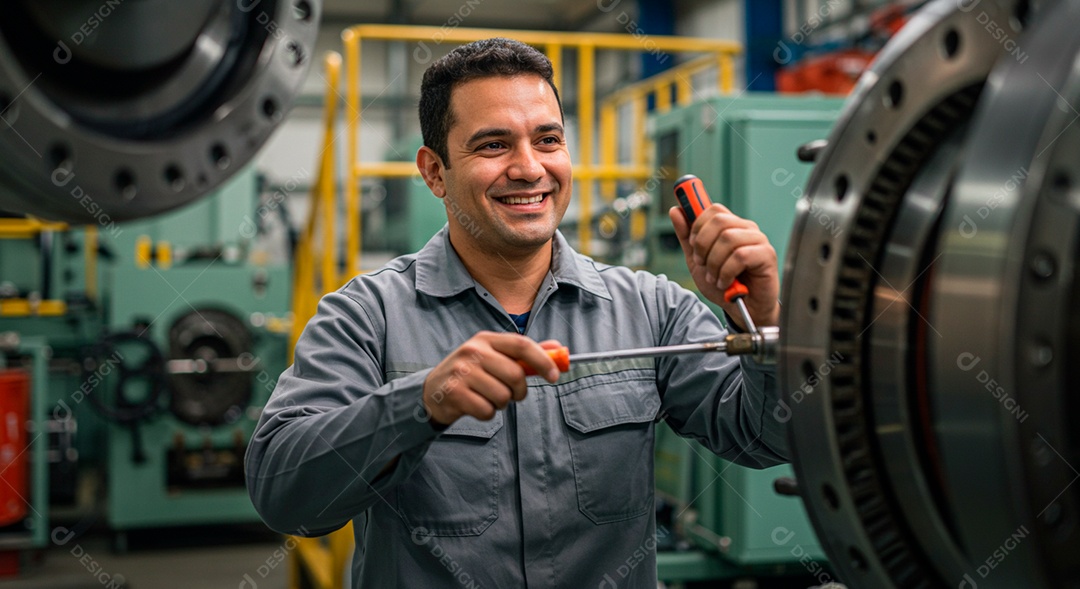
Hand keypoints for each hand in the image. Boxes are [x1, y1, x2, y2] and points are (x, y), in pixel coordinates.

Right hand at [423, 332, 561, 424]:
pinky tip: (475, 406)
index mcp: (486, 339)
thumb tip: (558, 349)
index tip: (554, 377)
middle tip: (513, 395)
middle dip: (520, 391)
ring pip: (503, 396)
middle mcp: (473, 351)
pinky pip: (487, 410)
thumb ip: (523, 354)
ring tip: (488, 398)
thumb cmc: (470, 375)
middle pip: (515, 374)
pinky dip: (487, 413)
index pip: (521, 344)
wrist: (431, 392)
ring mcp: (462, 372)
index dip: (542, 361)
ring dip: (502, 404)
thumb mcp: (493, 358)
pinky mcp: (454, 393)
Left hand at [669, 205, 779, 328]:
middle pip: (719, 220)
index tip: (693, 245)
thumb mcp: (697, 261)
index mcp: (731, 226)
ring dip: (714, 262)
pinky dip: (726, 272)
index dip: (697, 225)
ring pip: (728, 238)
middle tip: (702, 263)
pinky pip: (741, 255)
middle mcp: (746, 229)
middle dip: (703, 244)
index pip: (713, 209)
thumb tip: (675, 211)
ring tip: (714, 277)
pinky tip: (725, 283)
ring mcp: (758, 240)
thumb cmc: (723, 284)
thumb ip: (686, 237)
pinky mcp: (767, 255)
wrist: (743, 310)